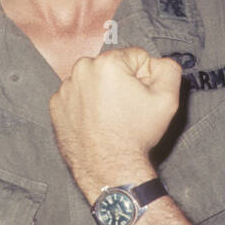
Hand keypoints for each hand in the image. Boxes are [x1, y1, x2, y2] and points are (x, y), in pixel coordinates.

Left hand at [49, 47, 180, 200]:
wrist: (109, 167)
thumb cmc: (136, 134)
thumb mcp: (167, 99)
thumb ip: (168, 68)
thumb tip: (157, 62)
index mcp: (108, 62)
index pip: (136, 58)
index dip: (144, 78)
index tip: (140, 98)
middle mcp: (81, 69)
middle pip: (112, 67)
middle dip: (121, 83)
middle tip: (126, 109)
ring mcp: (65, 88)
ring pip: (93, 81)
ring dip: (102, 93)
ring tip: (110, 118)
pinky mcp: (56, 105)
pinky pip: (77, 96)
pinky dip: (85, 106)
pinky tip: (94, 122)